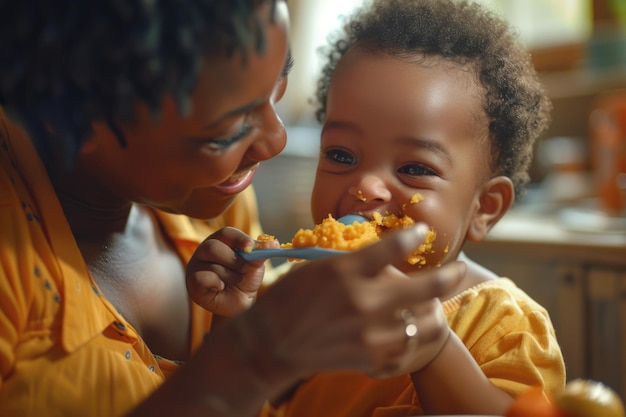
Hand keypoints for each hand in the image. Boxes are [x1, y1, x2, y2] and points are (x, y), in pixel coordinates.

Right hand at [186, 227, 273, 316]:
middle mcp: (205, 250)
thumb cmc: (245, 279)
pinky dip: (215, 283)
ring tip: (237, 281)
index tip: (250, 247)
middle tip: (246, 270)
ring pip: (211, 266)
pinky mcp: (193, 283)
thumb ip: (260, 254)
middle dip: (235, 261)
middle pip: (214, 247)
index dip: (239, 239)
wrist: (239, 303)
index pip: (226, 233)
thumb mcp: (255, 265)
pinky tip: (221, 287)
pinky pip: (201, 279)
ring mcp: (196, 266)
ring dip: (230, 276)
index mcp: (221, 240)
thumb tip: (274, 244)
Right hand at [230, 224, 465, 386]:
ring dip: (435, 310)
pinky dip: (415, 337)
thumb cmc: (291, 298)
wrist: (272, 343)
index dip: (414, 236)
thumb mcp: (319, 266)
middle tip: (459, 268)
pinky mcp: (371, 359)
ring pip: (426, 322)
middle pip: (425, 288)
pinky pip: (410, 348)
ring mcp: (370, 334)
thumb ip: (356, 260)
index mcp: (346, 272)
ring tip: (432, 303)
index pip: (394, 247)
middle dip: (450, 275)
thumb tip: (391, 250)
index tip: (423, 231)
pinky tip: (412, 329)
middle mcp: (363, 302)